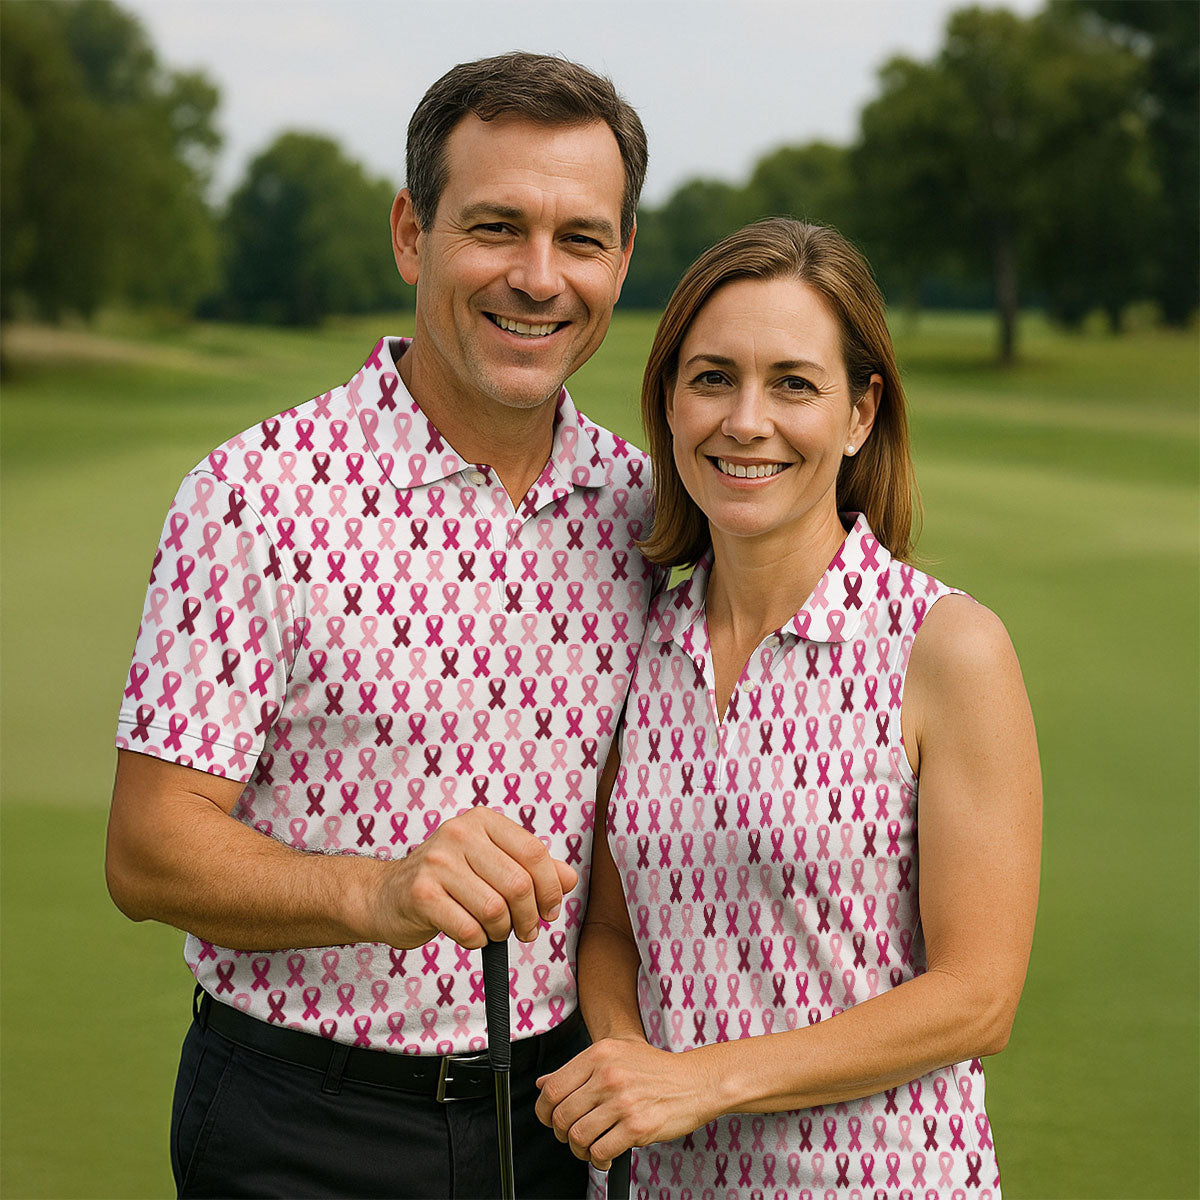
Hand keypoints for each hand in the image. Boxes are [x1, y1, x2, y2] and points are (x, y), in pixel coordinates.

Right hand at [371, 807, 576, 948]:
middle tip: (525, 931)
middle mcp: (459, 833)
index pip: (534, 852)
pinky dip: (477, 941)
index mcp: (482, 821)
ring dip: (501, 931)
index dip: (550, 888)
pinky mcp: (421, 893)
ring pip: (495, 910)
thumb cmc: (447, 880)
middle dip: (528, 917)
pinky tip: (470, 934)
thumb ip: (532, 869)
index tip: (550, 911)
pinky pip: (469, 929)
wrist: (386, 895)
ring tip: (494, 931)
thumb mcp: (491, 864)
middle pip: (518, 884)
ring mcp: (437, 862)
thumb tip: (570, 879)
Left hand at [535, 1036, 715, 1168]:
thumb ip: (577, 1069)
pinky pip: (601, 1152)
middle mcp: (608, 1074)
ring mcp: (623, 1101)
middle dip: (563, 1134)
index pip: (552, 1089)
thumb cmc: (655, 1068)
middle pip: (562, 1117)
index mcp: (598, 1054)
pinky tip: (607, 1155)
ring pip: (578, 1137)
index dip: (544, 1111)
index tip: (551, 1120)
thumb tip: (543, 1085)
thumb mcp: (615, 1053)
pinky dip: (599, 1161)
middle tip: (574, 1136)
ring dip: (580, 1150)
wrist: (695, 1081)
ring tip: (591, 1147)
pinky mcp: (637, 1127)